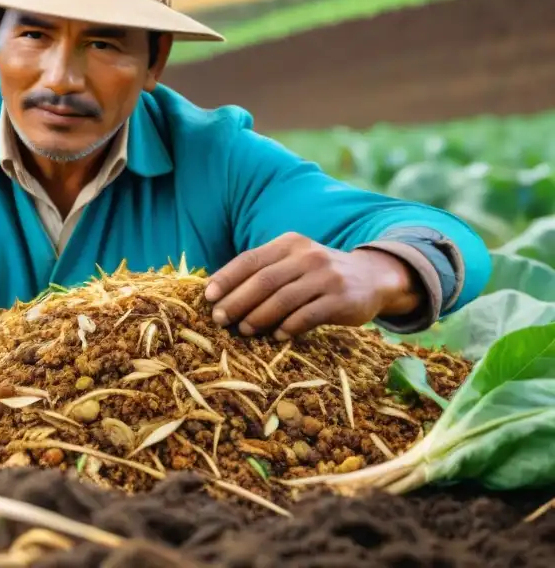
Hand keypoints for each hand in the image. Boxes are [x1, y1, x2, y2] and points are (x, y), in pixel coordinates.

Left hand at [204, 232, 423, 340]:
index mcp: (289, 244)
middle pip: (263, 280)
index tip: (208, 297)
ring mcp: (326, 276)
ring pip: (282, 299)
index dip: (226, 278)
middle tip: (219, 319)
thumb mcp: (293, 263)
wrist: (372, 278)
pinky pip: (307, 315)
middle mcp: (307, 255)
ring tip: (243, 330)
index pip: (250, 259)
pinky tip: (276, 336)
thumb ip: (264, 273)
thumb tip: (219, 296)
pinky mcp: (341, 299)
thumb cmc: (317, 275)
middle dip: (237, 301)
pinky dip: (288, 327)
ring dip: (258, 317)